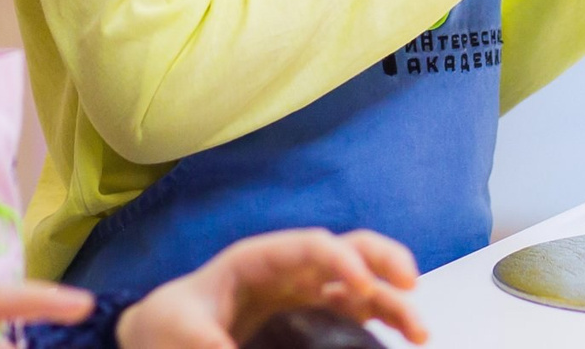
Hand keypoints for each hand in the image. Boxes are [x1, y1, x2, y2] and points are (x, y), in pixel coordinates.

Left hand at [116, 228, 427, 347]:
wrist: (164, 334)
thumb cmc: (168, 322)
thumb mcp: (176, 327)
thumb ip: (204, 338)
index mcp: (257, 260)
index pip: (309, 246)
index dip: (338, 259)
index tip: (359, 285)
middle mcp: (289, 268)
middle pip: (346, 249)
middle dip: (382, 260)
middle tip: (410, 285)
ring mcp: (304, 290)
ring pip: (360, 282)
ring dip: (393, 299)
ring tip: (421, 332)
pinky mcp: (310, 314)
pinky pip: (354, 309)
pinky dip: (381, 317)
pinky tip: (403, 338)